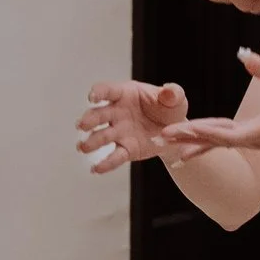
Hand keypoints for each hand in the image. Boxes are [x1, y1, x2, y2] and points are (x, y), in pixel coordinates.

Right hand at [76, 79, 196, 171]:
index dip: (98, 92)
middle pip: (99, 114)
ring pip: (101, 136)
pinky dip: (105, 163)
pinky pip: (114, 156)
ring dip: (91, 141)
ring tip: (83, 147)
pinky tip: (96, 169)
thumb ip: (173, 93)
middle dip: (89, 119)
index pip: (108, 91)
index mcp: (126, 95)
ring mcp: (119, 132)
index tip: (92, 96)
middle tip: (82, 125)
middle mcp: (117, 113)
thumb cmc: (170, 108)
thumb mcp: (176, 98)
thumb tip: (169, 89)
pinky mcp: (126, 149)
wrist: (177, 131)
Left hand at [159, 50, 259, 153]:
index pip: (226, 134)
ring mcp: (251, 141)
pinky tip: (186, 145)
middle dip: (187, 138)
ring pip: (215, 141)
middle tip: (159, 137)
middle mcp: (252, 141)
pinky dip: (203, 139)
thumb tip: (243, 54)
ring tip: (163, 141)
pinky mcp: (250, 136)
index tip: (180, 130)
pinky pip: (222, 139)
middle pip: (214, 140)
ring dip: (190, 140)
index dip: (202, 132)